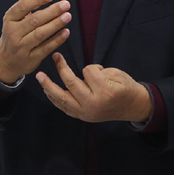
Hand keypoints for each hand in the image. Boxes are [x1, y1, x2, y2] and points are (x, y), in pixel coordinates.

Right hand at [0, 0, 71, 84]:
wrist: (5, 61)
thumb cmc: (14, 33)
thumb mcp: (16, 16)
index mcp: (10, 19)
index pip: (23, 6)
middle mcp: (13, 33)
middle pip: (34, 20)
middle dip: (51, 12)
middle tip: (65, 4)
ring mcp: (21, 47)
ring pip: (40, 34)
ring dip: (55, 25)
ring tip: (67, 16)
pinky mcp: (30, 59)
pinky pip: (45, 48)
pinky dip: (56, 40)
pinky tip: (66, 32)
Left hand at [37, 52, 152, 122]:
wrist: (133, 108)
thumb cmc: (126, 88)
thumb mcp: (117, 74)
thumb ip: (98, 73)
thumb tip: (83, 74)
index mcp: (104, 91)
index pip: (88, 72)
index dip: (92, 67)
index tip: (99, 69)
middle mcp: (92, 103)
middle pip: (70, 84)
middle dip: (61, 69)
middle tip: (55, 57)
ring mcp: (86, 112)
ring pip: (62, 99)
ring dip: (49, 87)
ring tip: (40, 77)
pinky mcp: (82, 117)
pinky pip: (64, 107)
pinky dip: (54, 99)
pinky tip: (48, 91)